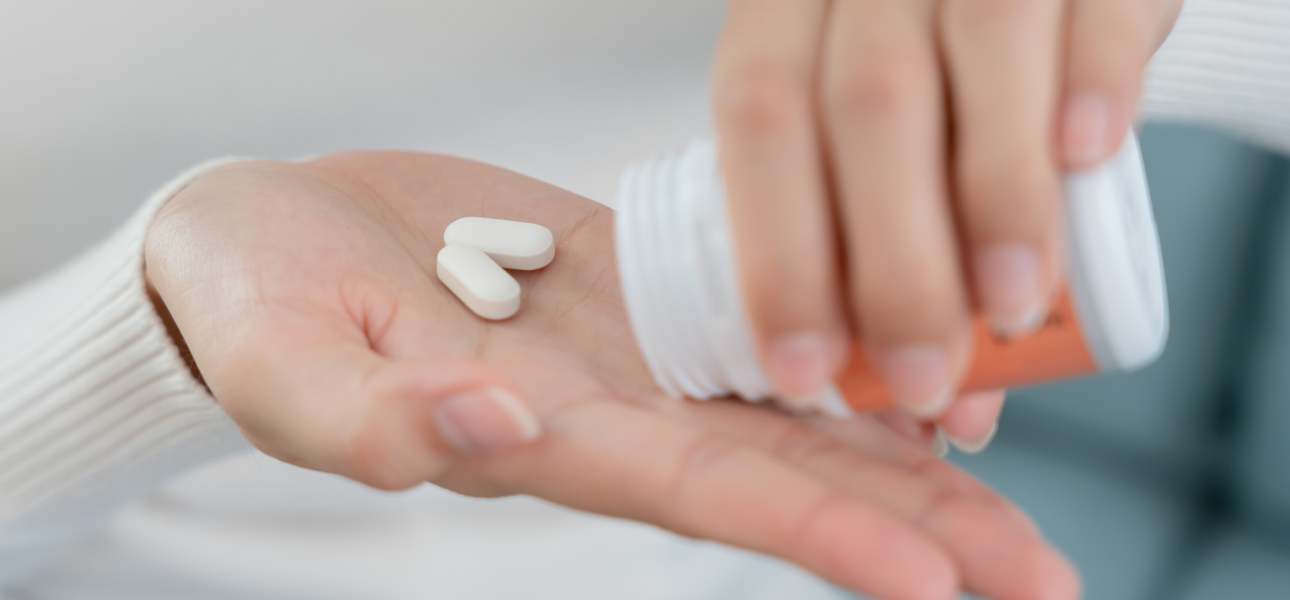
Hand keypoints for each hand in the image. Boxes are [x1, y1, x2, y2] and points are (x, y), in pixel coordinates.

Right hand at [146, 152, 1077, 599]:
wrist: (266, 235)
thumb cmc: (254, 304)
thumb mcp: (280, 362)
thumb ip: (363, 413)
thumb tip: (476, 426)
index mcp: (540, 438)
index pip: (704, 498)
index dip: (819, 536)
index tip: (938, 582)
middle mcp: (612, 412)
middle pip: (786, 480)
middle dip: (915, 530)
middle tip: (1044, 578)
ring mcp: (633, 352)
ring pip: (794, 414)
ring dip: (908, 458)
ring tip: (1019, 509)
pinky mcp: (637, 286)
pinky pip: (761, 328)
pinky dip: (847, 353)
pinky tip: (926, 376)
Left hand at [712, 0, 1182, 445]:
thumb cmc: (943, 68)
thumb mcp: (885, 134)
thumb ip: (894, 249)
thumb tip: (938, 412)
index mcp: (789, 10)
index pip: (759, 121)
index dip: (777, 254)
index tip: (804, 371)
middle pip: (865, 105)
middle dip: (891, 259)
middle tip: (921, 371)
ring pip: (976, 52)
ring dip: (994, 196)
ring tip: (1009, 305)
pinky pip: (1092, 11)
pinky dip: (1091, 88)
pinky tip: (1086, 159)